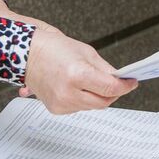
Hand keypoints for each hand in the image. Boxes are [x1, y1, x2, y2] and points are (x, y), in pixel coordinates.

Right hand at [20, 24, 136, 112]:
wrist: (28, 55)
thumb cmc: (53, 49)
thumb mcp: (86, 52)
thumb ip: (105, 69)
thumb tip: (119, 80)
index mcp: (77, 74)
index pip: (109, 88)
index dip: (124, 86)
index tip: (131, 83)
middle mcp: (68, 92)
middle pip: (103, 102)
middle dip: (114, 94)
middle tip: (118, 84)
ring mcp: (61, 103)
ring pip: (92, 107)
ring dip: (98, 96)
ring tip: (92, 82)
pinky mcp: (56, 109)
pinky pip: (79, 108)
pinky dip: (84, 100)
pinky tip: (77, 88)